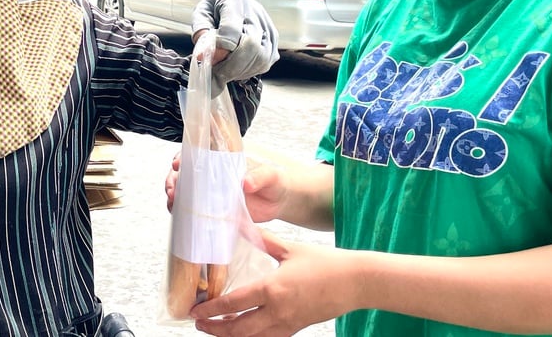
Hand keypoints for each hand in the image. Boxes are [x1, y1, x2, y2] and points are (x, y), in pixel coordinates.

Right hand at [167, 155, 284, 221]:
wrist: (281, 201)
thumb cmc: (276, 180)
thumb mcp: (271, 175)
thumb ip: (260, 176)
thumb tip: (245, 182)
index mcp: (222, 157)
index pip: (196, 152)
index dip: (183, 156)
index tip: (177, 164)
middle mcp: (212, 172)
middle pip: (184, 172)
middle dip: (173, 180)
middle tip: (172, 191)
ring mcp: (211, 191)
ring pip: (185, 191)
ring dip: (175, 197)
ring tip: (172, 204)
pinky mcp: (214, 208)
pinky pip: (195, 210)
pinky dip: (184, 213)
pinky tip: (181, 218)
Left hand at [190, 230, 357, 336]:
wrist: (356, 282)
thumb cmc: (327, 264)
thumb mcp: (290, 248)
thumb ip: (263, 240)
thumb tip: (242, 226)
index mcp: (273, 289)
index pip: (233, 304)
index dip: (211, 310)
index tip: (196, 310)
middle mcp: (278, 311)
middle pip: (238, 329)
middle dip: (215, 328)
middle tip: (199, 322)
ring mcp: (288, 323)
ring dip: (230, 336)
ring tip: (216, 329)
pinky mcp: (296, 328)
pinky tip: (243, 331)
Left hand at [191, 0, 278, 89]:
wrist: (232, 6)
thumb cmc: (214, 10)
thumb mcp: (201, 14)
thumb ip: (201, 32)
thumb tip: (203, 55)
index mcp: (234, 2)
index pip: (232, 29)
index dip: (220, 48)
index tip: (207, 56)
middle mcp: (256, 14)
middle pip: (251, 46)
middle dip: (230, 65)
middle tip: (215, 72)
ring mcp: (268, 30)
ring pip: (261, 58)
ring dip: (239, 71)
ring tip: (223, 70)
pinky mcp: (273, 44)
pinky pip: (264, 64)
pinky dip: (248, 72)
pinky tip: (235, 68)